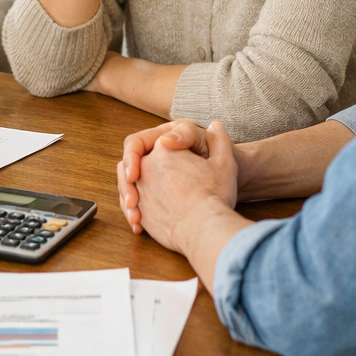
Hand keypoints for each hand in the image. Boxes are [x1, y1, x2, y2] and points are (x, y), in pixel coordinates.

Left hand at [134, 121, 238, 252]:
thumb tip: (214, 126)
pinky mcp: (139, 212)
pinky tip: (152, 215)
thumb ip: (219, 140)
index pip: (161, 144)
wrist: (205, 229)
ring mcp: (140, 190)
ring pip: (131, 184)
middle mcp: (146, 167)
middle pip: (141, 162)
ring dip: (138, 189)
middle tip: (170, 182)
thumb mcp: (225, 162)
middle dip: (150, 169)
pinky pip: (130, 207)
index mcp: (164, 149)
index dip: (172, 154)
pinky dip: (137, 208)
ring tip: (163, 197)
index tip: (184, 165)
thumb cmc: (215, 195)